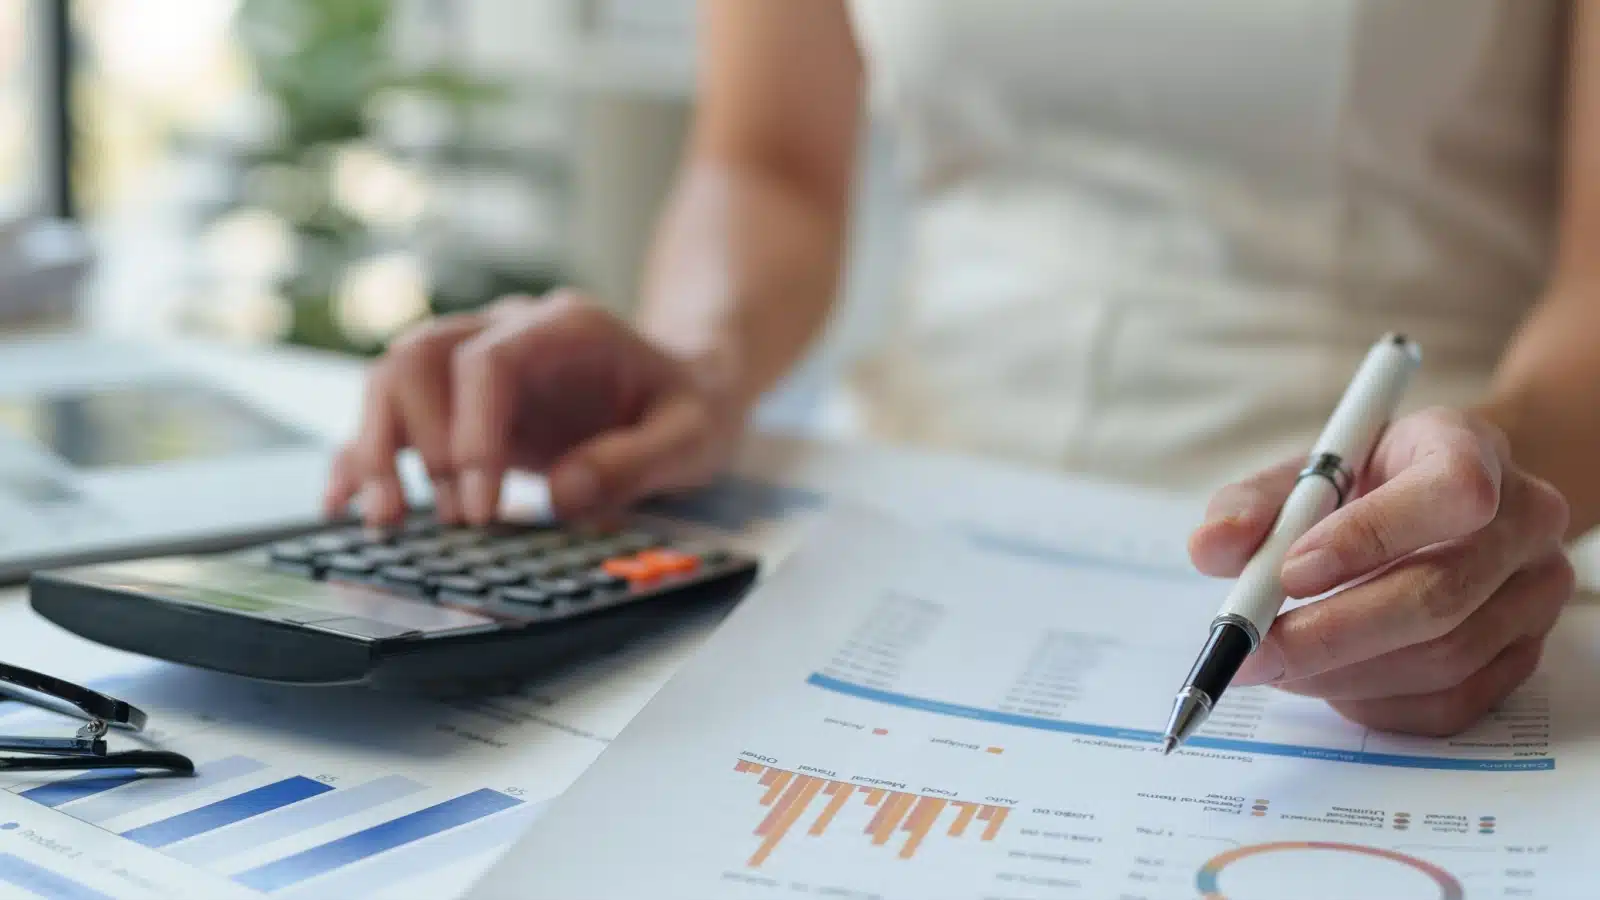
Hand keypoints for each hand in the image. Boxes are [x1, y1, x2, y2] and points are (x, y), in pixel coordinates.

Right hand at [324, 290, 744, 525]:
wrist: (690, 386)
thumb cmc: (691, 406)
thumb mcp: (693, 436)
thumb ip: (636, 462)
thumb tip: (561, 495)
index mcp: (564, 328)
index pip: (486, 364)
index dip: (470, 434)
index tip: (479, 508)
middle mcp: (508, 334)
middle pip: (419, 357)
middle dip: (411, 441)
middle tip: (436, 520)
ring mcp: (477, 364)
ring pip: (393, 379)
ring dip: (377, 448)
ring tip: (387, 521)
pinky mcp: (462, 404)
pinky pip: (396, 416)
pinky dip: (365, 455)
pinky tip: (343, 503)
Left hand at [1187, 407, 1573, 735]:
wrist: (1440, 503)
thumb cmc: (1364, 485)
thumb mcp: (1306, 473)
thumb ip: (1254, 503)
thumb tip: (1211, 547)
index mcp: (1471, 448)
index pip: (1450, 491)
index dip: (1369, 538)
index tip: (1290, 572)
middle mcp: (1524, 519)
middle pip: (1441, 594)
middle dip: (1331, 632)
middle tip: (1253, 651)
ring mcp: (1535, 592)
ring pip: (1443, 657)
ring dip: (1343, 672)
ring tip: (1276, 664)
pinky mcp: (1526, 653)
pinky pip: (1452, 703)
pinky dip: (1375, 701)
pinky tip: (1327, 680)